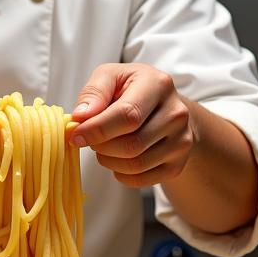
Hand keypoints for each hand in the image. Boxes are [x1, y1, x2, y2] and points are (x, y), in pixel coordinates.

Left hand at [68, 63, 196, 187]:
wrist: (163, 107)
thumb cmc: (131, 89)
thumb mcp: (110, 76)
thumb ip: (94, 92)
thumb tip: (81, 116)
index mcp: (158, 85)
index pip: (128, 115)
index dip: (98, 129)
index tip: (76, 135)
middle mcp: (176, 113)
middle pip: (132, 144)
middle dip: (101, 146)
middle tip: (89, 139)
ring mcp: (182, 141)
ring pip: (136, 165)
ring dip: (108, 160)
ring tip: (103, 146)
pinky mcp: (178, 164)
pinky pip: (141, 180)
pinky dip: (120, 174)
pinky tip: (116, 158)